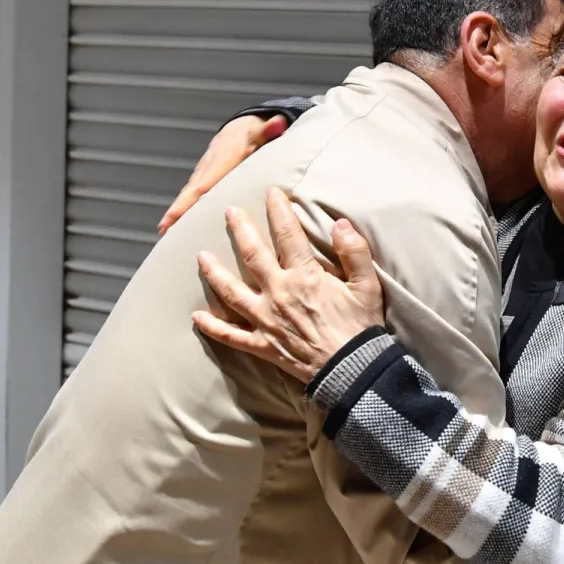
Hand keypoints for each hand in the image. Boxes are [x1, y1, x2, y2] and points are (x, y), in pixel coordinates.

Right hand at [158, 113, 288, 233]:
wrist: (240, 128)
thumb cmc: (253, 133)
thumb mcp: (262, 130)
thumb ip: (270, 128)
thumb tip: (279, 122)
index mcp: (221, 160)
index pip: (204, 183)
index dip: (190, 200)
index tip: (176, 214)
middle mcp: (208, 168)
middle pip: (190, 192)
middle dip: (176, 210)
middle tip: (163, 229)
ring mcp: (204, 173)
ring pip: (189, 194)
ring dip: (177, 212)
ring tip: (166, 232)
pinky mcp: (205, 178)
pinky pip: (194, 195)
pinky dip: (184, 208)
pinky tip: (178, 224)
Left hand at [192, 188, 384, 383]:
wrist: (353, 370)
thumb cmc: (361, 327)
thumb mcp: (367, 286)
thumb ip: (354, 252)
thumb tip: (340, 223)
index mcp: (305, 277)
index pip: (288, 235)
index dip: (278, 211)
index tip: (271, 192)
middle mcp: (279, 294)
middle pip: (252, 256)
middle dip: (240, 230)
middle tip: (228, 212)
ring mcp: (266, 320)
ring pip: (231, 292)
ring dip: (214, 273)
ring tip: (201, 256)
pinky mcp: (263, 345)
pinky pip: (232, 336)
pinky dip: (213, 327)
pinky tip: (196, 316)